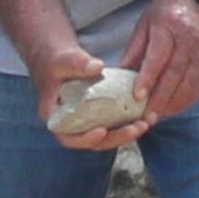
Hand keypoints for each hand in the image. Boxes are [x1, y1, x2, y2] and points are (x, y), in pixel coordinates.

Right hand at [29, 46, 143, 152]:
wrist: (58, 55)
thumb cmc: (54, 58)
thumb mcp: (62, 58)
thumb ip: (76, 62)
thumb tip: (97, 66)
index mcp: (55, 115)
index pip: (68, 137)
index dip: (85, 139)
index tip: (102, 130)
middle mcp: (69, 123)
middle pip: (92, 141)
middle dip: (115, 138)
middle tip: (136, 128)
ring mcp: (84, 120)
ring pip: (104, 136)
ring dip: (124, 134)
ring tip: (144, 124)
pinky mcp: (96, 114)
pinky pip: (110, 124)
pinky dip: (125, 123)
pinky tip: (141, 115)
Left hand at [117, 0, 198, 127]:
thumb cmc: (166, 12)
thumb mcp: (145, 24)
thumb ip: (135, 49)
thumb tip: (120, 75)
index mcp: (168, 29)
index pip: (158, 57)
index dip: (148, 78)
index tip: (137, 96)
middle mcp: (188, 43)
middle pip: (174, 75)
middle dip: (160, 98)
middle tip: (146, 117)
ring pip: (188, 84)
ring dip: (173, 104)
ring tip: (157, 117)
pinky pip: (198, 86)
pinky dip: (186, 101)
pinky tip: (173, 110)